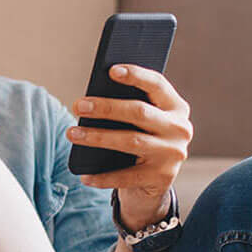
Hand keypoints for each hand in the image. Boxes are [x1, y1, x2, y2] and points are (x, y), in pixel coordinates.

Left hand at [67, 64, 193, 231]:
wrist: (156, 181)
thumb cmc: (142, 139)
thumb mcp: (143, 121)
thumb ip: (130, 107)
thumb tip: (94, 98)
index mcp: (176, 107)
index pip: (157, 85)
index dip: (136, 76)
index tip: (111, 70)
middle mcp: (179, 129)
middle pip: (140, 112)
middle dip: (106, 108)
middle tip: (78, 105)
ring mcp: (172, 155)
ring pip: (131, 141)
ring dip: (98, 137)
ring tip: (73, 133)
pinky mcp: (161, 178)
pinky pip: (127, 176)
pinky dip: (103, 177)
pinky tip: (83, 175)